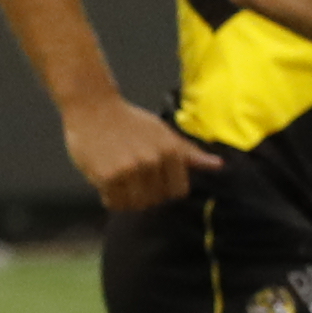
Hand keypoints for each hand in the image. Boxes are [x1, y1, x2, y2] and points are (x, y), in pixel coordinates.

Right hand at [62, 94, 221, 209]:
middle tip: (130, 175)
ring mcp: (130, 169)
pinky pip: (113, 202)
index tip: (151, 178)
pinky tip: (105, 178)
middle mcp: (152, 161)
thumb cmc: (130, 121)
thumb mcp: (163, 133)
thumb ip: (189, 153)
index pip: (177, 192)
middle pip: (154, 201)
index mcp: (170, 151)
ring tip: (118, 177)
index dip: (164, 189)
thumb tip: (218, 165)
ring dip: (125, 198)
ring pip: (133, 205)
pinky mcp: (107, 176)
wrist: (93, 107)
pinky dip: (109, 196)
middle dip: (143, 194)